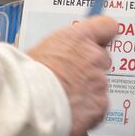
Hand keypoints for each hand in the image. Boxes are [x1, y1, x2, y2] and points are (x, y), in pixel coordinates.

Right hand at [27, 16, 116, 135]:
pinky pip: (98, 106)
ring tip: (64, 96)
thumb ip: (62, 47)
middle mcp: (93, 56)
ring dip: (87, 90)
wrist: (30, 103)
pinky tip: (70, 109)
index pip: (106, 26)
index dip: (103, 34)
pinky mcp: (101, 105)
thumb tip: (63, 51)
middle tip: (70, 75)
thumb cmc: (28, 75)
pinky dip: (88, 109)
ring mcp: (99, 81)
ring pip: (99, 85)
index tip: (100, 38)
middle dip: (89, 66)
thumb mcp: (41, 48)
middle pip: (102, 58)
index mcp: (78, 37)